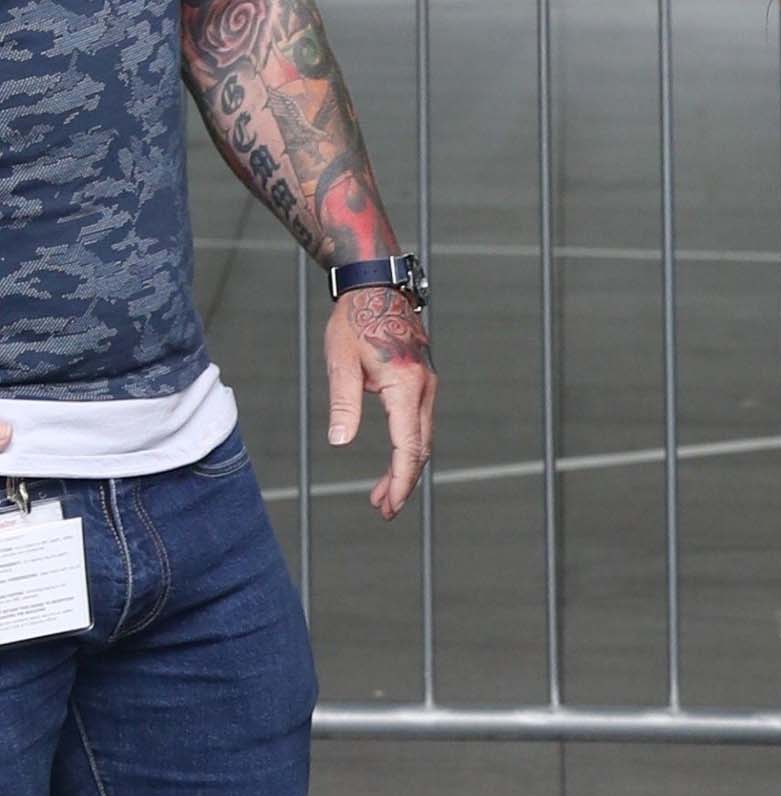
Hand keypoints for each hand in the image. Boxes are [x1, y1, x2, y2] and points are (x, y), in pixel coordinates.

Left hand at [324, 287, 434, 519]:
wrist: (377, 286)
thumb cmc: (355, 319)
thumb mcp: (341, 362)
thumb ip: (343, 404)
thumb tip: (340, 442)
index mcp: (405, 385)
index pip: (408, 445)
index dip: (400, 479)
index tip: (389, 504)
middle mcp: (424, 388)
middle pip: (420, 448)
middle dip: (403, 482)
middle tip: (383, 509)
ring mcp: (427, 386)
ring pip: (422, 439)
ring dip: (405, 468)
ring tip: (382, 495)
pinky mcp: (422, 383)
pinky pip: (419, 424)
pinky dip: (408, 448)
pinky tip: (393, 461)